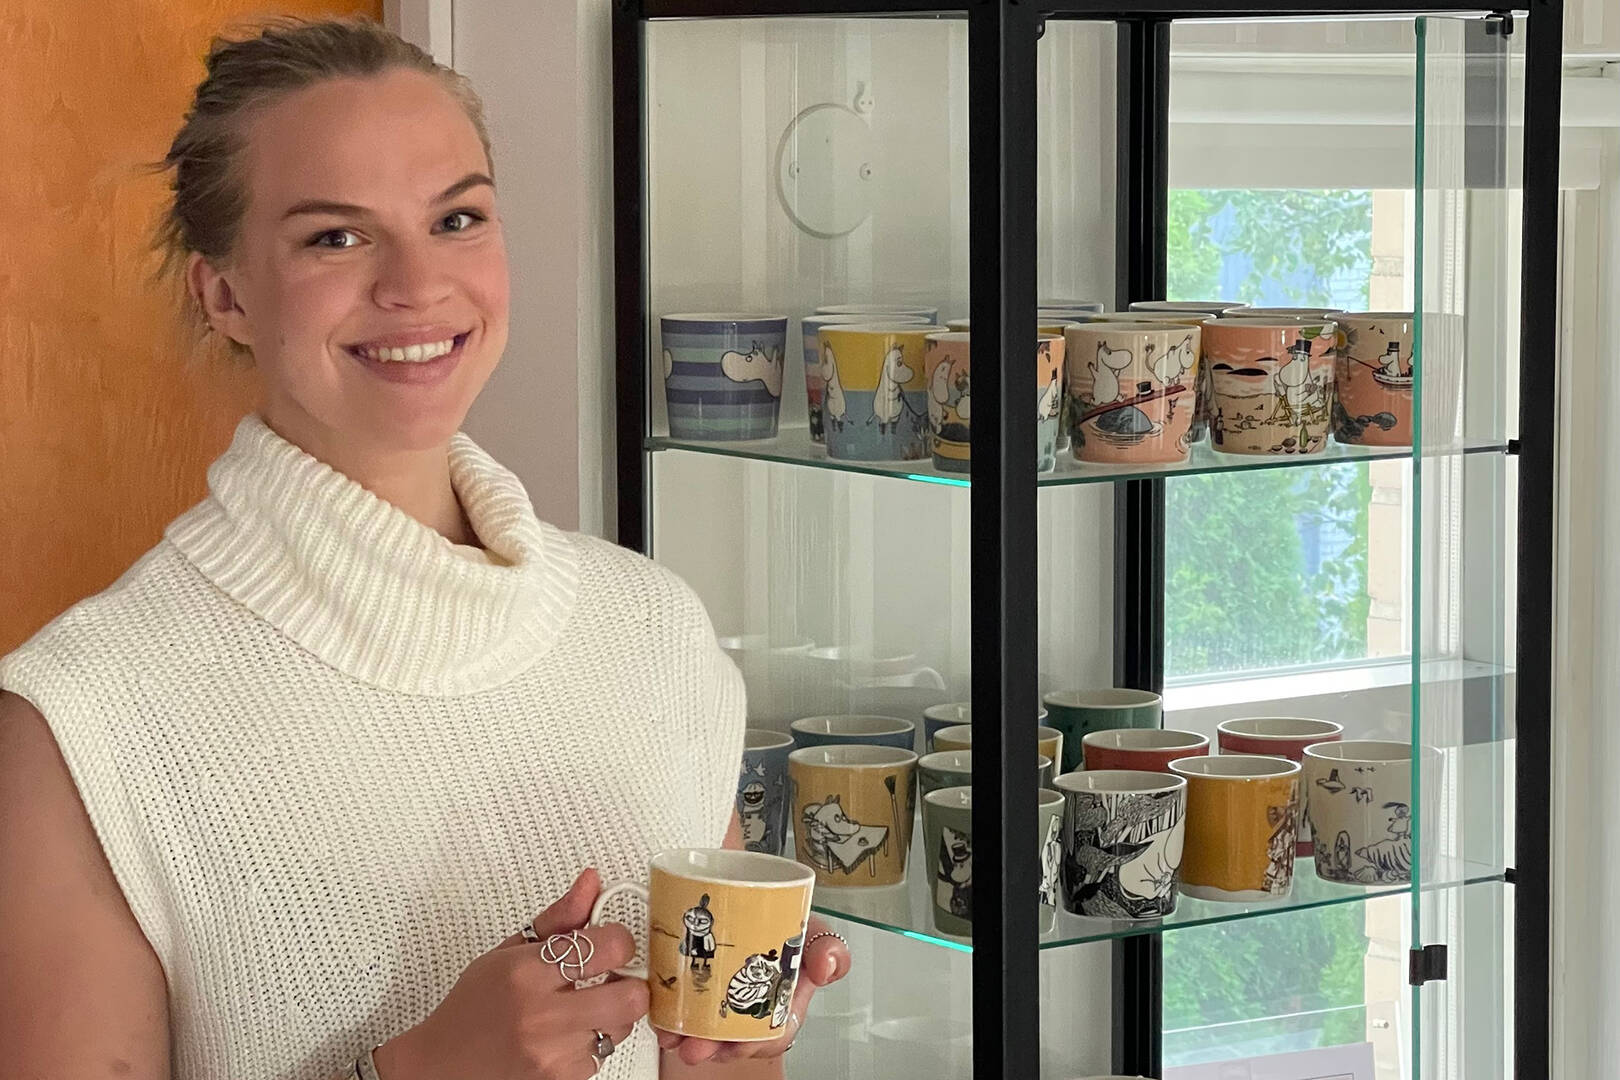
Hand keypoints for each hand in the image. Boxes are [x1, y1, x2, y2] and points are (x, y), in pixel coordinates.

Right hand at [375, 869, 646, 1079]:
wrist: (442, 1065)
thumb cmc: (473, 1006)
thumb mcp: (508, 951)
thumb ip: (559, 918)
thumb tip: (591, 883)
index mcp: (527, 973)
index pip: (608, 947)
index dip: (620, 940)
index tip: (611, 940)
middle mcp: (542, 1015)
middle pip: (631, 996)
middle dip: (630, 982)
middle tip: (613, 976)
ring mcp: (553, 1054)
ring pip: (623, 1027)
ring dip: (612, 1013)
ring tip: (582, 1006)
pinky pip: (604, 1055)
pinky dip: (593, 1042)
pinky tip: (567, 1034)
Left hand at [655, 916, 851, 1065]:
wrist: (750, 898)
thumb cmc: (784, 923)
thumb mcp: (811, 930)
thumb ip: (827, 946)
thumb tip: (824, 967)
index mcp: (781, 1004)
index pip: (772, 1035)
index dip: (753, 1044)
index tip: (737, 1045)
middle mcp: (752, 1009)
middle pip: (734, 1040)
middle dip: (714, 1047)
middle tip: (696, 1046)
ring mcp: (723, 1002)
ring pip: (706, 1032)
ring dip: (688, 1039)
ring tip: (672, 1037)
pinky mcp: (697, 992)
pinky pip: (684, 1013)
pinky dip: (671, 1018)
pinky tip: (662, 1019)